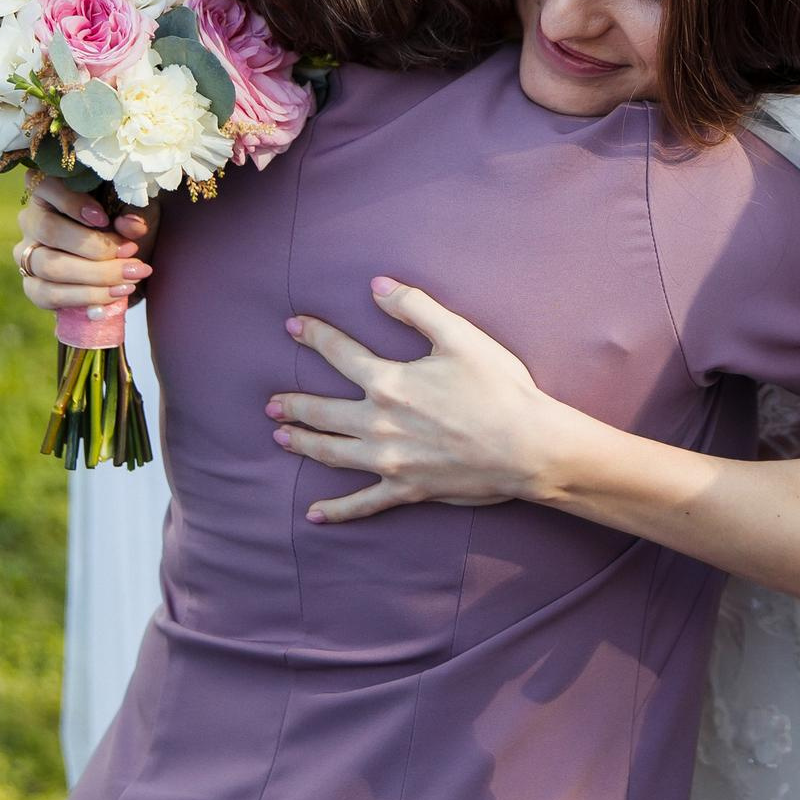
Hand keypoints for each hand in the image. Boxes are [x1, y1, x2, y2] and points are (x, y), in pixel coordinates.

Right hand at [12, 172, 151, 312]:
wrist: (122, 262)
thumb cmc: (124, 225)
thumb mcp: (135, 211)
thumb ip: (134, 213)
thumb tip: (131, 225)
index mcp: (50, 191)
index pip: (45, 186)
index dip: (72, 202)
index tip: (104, 219)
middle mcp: (31, 221)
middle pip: (50, 231)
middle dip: (95, 247)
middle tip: (131, 253)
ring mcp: (26, 255)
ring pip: (49, 266)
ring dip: (95, 276)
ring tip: (130, 278)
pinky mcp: (32, 286)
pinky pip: (49, 295)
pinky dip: (85, 297)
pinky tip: (114, 295)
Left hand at [272, 277, 573, 523]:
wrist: (528, 446)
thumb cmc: (498, 388)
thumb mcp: (460, 336)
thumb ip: (415, 307)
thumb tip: (376, 285)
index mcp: (389, 382)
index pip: (339, 353)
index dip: (314, 336)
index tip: (293, 326)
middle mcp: (379, 424)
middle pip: (323, 412)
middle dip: (293, 404)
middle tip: (271, 402)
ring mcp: (389, 461)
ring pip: (332, 454)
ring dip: (304, 444)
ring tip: (282, 437)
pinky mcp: (406, 489)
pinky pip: (363, 503)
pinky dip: (337, 510)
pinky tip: (314, 514)